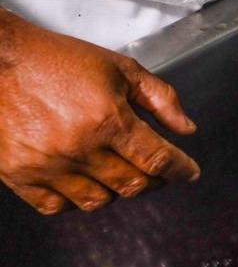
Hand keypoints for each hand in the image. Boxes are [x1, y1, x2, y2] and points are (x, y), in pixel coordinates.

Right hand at [0, 9, 199, 214]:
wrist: (2, 60)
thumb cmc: (61, 61)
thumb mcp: (122, 69)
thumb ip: (160, 98)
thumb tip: (186, 128)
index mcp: (108, 119)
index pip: (157, 158)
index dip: (180, 169)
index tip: (189, 172)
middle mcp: (79, 148)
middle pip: (133, 184)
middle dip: (155, 180)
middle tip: (158, 171)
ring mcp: (48, 166)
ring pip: (99, 200)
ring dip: (119, 191)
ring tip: (124, 174)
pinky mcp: (20, 175)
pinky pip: (58, 206)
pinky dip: (77, 199)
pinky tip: (87, 183)